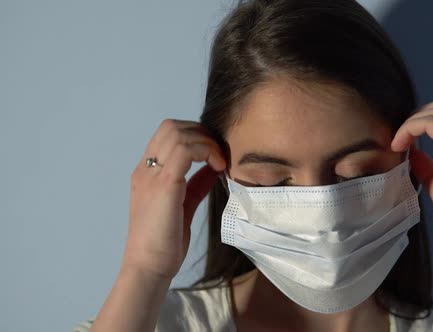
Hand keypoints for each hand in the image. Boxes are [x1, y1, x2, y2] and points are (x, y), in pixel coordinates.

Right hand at [122, 119, 225, 279]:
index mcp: (146, 173)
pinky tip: (217, 167)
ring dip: (206, 142)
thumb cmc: (164, 242)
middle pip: (171, 126)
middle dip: (201, 132)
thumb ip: (196, 184)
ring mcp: (152, 176)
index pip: (167, 134)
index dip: (195, 134)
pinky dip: (205, 152)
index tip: (214, 153)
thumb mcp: (183, 205)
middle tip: (219, 153)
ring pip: (178, 133)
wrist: (148, 267)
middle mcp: (145, 170)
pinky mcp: (164, 186)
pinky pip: (184, 151)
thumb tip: (214, 167)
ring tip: (220, 162)